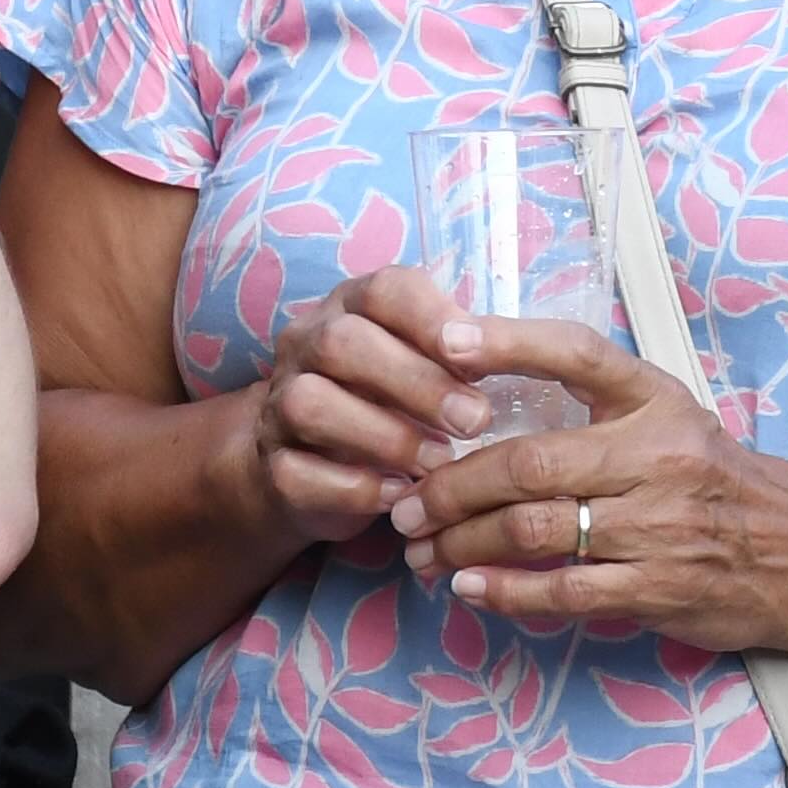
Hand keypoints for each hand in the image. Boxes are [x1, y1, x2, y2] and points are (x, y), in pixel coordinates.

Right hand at [228, 269, 502, 550]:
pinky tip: (399, 497)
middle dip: (416, 382)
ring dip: (384, 435)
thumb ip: (461, 354)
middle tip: (475, 420)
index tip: (478, 357)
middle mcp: (306, 344)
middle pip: (343, 344)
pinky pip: (298, 473)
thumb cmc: (391, 402)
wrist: (315, 467)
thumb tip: (515, 354)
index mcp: (352, 306)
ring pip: (311, 404)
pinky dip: (354, 487)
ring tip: (439, 462)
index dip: (430, 318)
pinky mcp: (272, 465)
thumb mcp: (425, 366)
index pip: (383, 289)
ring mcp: (279, 404)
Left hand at [386, 312, 787, 655]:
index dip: (511, 342)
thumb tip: (482, 392)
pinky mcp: (658, 587)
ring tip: (423, 549)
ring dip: (464, 543)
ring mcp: (659, 525)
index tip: (448, 340)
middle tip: (407, 500)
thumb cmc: (714, 479)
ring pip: (536, 530)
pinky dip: (505, 590)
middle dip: (452, 484)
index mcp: (657, 399)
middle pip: (531, 462)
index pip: (577, 355)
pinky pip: (563, 590)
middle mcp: (659, 455)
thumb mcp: (670, 417)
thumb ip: (592, 407)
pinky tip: (469, 586)